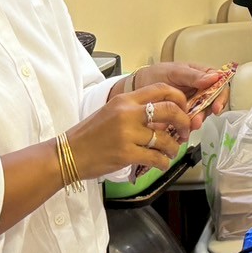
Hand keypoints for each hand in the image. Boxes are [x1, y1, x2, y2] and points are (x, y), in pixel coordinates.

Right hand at [68, 85, 191, 177]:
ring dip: (174, 147)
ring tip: (171, 152)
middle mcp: (127, 113)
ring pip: (165, 138)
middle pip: (170, 110)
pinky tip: (161, 163)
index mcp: (124, 100)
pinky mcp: (126, 153)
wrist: (67, 154)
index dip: (180, 98)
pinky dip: (163, 162)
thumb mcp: (111, 113)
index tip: (185, 109)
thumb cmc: (89, 136)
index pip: (162, 89)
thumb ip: (136, 111)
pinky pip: (156, 157)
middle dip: (184, 121)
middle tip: (185, 131)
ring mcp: (127, 134)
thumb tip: (165, 117)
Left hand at [123, 63, 228, 126]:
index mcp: (202, 78)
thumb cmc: (157, 73)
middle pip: (212, 104)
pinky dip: (185, 130)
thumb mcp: (175, 72)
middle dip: (206, 114)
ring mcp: (192, 105)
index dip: (221, 97)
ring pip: (201, 116)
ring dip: (196, 122)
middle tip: (198, 121)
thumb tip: (214, 77)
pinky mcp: (181, 117)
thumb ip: (193, 76)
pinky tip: (180, 133)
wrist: (138, 86)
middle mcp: (200, 92)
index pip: (220, 86)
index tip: (216, 107)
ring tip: (188, 127)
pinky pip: (188, 124)